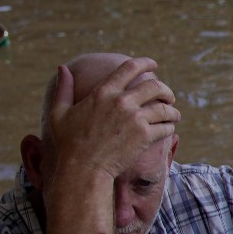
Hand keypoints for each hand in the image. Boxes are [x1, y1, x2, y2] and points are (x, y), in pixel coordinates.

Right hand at [45, 57, 179, 179]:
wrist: (82, 169)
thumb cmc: (68, 143)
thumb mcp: (59, 112)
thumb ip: (64, 89)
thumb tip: (63, 68)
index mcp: (103, 92)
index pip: (130, 68)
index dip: (145, 63)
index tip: (153, 65)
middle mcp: (121, 101)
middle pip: (155, 86)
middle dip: (165, 90)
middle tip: (168, 96)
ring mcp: (135, 118)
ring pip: (164, 108)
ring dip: (172, 110)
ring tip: (173, 114)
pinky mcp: (144, 136)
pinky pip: (165, 126)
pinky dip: (170, 126)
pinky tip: (169, 128)